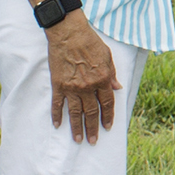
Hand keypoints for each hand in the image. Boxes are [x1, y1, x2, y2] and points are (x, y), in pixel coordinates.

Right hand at [45, 15, 121, 143]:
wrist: (69, 34)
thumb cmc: (90, 42)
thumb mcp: (108, 56)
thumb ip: (112, 73)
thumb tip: (117, 87)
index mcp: (103, 79)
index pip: (107, 103)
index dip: (108, 116)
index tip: (108, 127)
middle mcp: (88, 86)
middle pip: (92, 112)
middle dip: (93, 128)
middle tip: (93, 141)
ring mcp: (72, 87)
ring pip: (75, 112)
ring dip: (77, 127)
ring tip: (79, 139)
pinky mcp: (58, 85)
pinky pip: (57, 104)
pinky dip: (57, 115)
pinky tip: (58, 125)